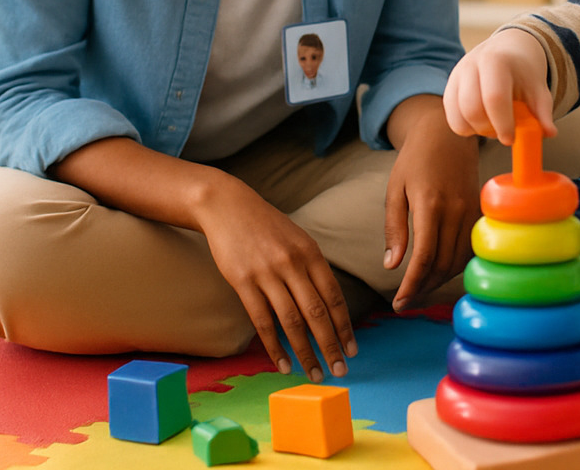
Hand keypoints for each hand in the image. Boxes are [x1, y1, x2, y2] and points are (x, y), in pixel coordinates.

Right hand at [196, 173, 356, 382]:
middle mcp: (293, 263)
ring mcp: (267, 273)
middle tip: (340, 371)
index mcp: (311, 253)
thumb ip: (313, 269)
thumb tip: (329, 305)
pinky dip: (274, 346)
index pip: (334, 296)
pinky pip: (262, 321)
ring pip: (292, 321)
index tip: (352, 349)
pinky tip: (282, 364)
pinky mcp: (243, 281)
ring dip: (305, 352)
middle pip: (317, 313)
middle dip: (331, 345)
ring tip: (313, 373)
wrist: (227, 206)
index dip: (345, 326)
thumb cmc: (266, 226)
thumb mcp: (298, 239)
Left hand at [384, 95, 480, 310]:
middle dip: (423, 289)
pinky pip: (470, 250)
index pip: (425, 256)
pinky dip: (455, 266)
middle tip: (404, 303)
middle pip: (443, 264)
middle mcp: (455, 210)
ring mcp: (471, 211)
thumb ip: (394, 228)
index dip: (412, 284)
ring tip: (418, 290)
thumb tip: (391, 266)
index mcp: (430, 203)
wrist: (448, 132)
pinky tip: (439, 272)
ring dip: (439, 281)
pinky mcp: (480, 212)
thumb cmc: (415, 159)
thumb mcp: (395, 188)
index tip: (398, 302)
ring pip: (459, 261)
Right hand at [443, 28, 554, 144]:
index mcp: (496, 61)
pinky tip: (484, 120)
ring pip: (458, 118)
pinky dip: (468, 128)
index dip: (502, 123)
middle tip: (504, 131)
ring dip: (478, 130)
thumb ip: (543, 112)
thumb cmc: (523, 72)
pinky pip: (453, 120)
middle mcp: (471, 65)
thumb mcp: (538, 89)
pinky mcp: (449, 89)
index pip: (494, 97)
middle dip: (489, 129)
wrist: (506, 50)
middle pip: (472, 109)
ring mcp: (456, 76)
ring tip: (495, 123)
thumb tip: (549, 133)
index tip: (511, 139)